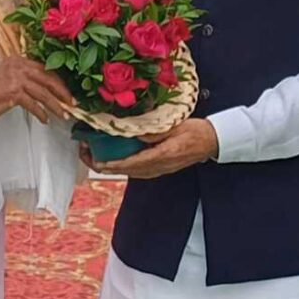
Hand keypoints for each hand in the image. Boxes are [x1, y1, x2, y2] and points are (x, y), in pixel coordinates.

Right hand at [0, 55, 74, 124]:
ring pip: (43, 93)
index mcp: (18, 60)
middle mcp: (18, 66)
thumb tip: (46, 90)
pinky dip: (41, 113)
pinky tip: (45, 120)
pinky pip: (34, 104)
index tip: (67, 93)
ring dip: (55, 106)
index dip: (58, 82)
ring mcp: (15, 78)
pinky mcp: (12, 92)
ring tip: (62, 115)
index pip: (45, 69)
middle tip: (72, 103)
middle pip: (48, 79)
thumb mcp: (8, 78)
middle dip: (62, 93)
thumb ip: (24, 78)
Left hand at [92, 118, 218, 178]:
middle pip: (126, 171)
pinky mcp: (160, 168)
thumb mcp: (177, 126)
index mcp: (162, 156)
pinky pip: (137, 170)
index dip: (112, 164)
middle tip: (86, 153)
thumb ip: (156, 132)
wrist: (212, 142)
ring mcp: (159, 169)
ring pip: (129, 172)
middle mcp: (159, 166)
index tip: (96, 161)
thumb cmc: (197, 132)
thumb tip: (136, 134)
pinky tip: (114, 156)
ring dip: (111, 166)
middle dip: (104, 165)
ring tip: (94, 155)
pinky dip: (122, 165)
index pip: (132, 164)